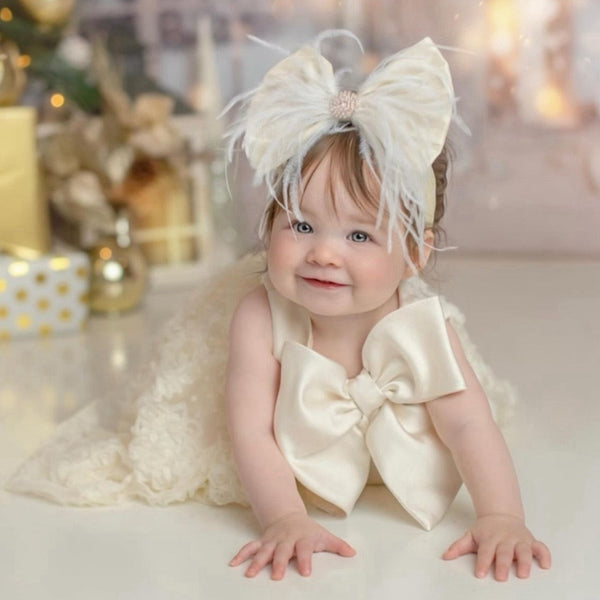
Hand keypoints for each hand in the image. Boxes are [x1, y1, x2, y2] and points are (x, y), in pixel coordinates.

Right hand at [229, 511, 355, 579]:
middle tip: (276, 576)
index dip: (305, 560)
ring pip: (264, 550)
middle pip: (282, 550)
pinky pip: (250, 547)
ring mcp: (273, 540)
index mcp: (303, 538)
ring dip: (256, 561)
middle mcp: (286, 539)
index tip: (305, 572)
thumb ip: (337, 546)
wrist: (288, 516)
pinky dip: (242, 554)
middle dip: (279, 562)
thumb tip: (353, 553)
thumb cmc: (308, 531)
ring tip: (250, 574)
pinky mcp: (262, 541)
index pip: (305, 549)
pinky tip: (233, 564)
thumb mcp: (323, 536)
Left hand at [443, 514, 550, 580]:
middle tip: (501, 577)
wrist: (501, 514)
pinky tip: (545, 565)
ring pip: (524, 550)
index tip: (479, 573)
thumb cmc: (486, 530)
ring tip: (523, 574)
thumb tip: (444, 557)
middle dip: (502, 564)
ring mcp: (519, 540)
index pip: (485, 551)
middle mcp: (505, 539)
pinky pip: (541, 548)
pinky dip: (545, 555)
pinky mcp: (531, 541)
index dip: (482, 562)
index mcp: (490, 538)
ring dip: (524, 562)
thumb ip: (459, 547)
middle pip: (504, 552)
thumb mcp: (471, 535)